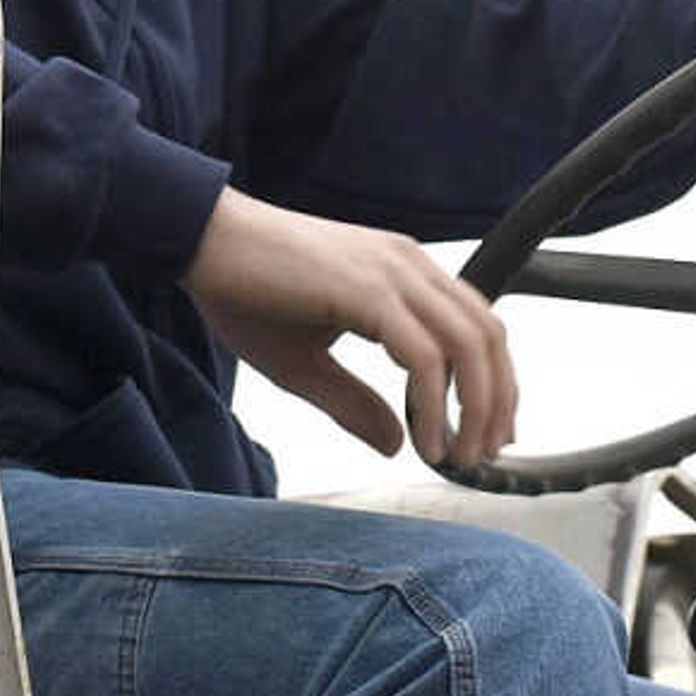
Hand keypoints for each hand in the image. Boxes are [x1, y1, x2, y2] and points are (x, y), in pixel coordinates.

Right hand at [185, 187, 518, 465]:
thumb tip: (397, 444)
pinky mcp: (367, 289)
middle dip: (497, 403)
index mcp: (402, 272)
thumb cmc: (243, 290)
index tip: (487, 432)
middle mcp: (408, 265)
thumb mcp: (304, 364)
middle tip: (483, 455)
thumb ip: (354, 403)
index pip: (477, 326)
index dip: (495, 383)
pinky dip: (433, 405)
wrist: (199, 240)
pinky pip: (424, 356)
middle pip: (488, 337)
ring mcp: (392, 273)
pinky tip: (423, 442)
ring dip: (475, 408)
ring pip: (469, 345)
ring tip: (459, 456)